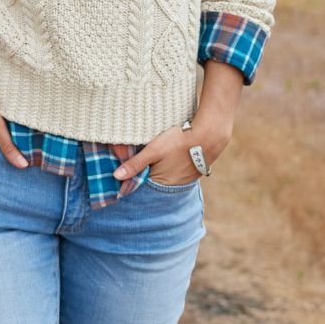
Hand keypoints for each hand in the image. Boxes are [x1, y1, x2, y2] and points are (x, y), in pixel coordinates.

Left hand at [112, 116, 232, 185]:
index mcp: (160, 183)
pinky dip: (168, 168)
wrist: (208, 136)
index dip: (130, 179)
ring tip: (153, 159)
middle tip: (135, 162)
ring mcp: (183, 181)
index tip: (119, 173)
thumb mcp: (153, 150)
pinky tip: (168, 158)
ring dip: (156, 171)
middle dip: (142, 175)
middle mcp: (171, 187)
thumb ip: (135, 164)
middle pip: (151, 183)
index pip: (139, 186)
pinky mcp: (191, 174)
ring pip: (162, 178)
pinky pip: (174, 174)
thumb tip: (115, 176)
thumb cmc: (178, 142)